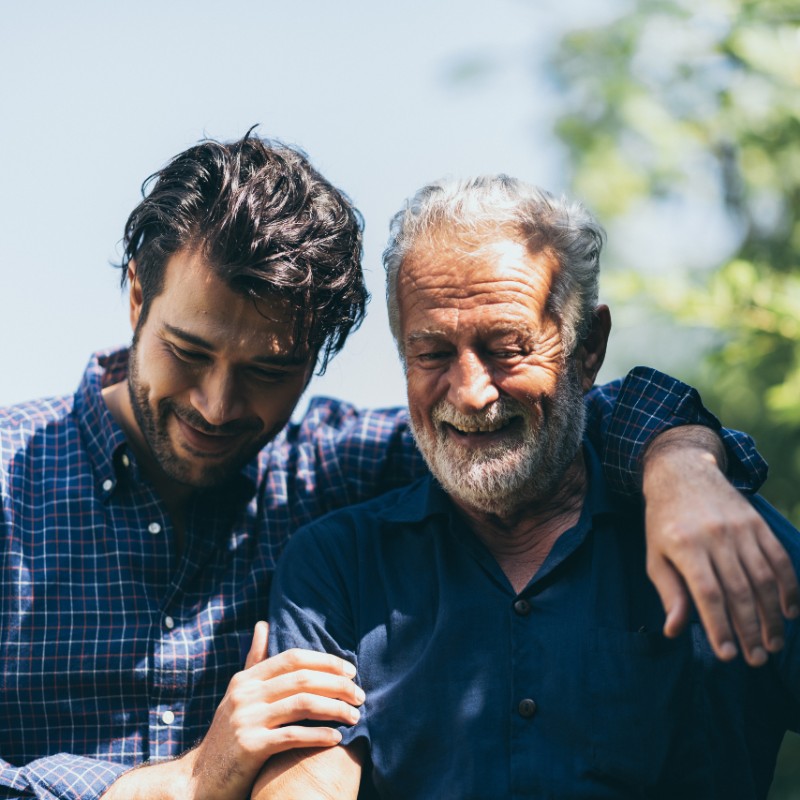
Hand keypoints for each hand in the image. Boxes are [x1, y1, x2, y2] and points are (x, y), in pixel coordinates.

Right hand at [101, 622, 362, 799]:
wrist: (198, 780)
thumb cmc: (228, 735)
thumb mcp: (239, 695)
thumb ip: (255, 662)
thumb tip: (263, 624)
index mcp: (246, 679)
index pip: (293, 658)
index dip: (325, 661)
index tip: (350, 670)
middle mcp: (245, 694)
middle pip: (302, 679)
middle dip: (337, 685)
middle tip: (361, 695)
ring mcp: (246, 719)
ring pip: (302, 704)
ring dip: (335, 708)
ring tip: (355, 716)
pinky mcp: (249, 747)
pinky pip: (293, 735)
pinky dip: (318, 734)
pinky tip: (337, 737)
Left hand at [642, 428, 799, 666]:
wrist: (682, 473)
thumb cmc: (664, 522)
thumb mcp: (655, 555)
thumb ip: (668, 593)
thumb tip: (674, 631)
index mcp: (685, 545)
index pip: (708, 594)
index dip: (720, 627)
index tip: (728, 655)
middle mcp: (715, 537)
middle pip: (739, 591)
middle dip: (750, 630)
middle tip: (756, 659)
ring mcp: (740, 529)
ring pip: (764, 579)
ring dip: (772, 616)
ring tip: (773, 645)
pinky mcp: (757, 524)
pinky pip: (779, 559)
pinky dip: (788, 587)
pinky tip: (789, 612)